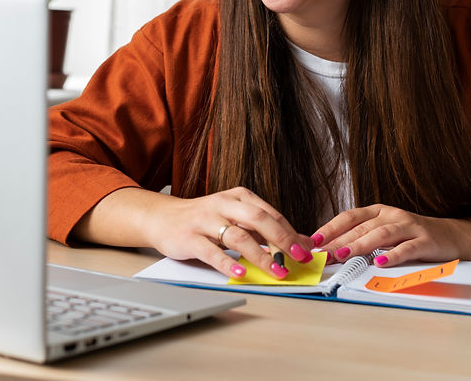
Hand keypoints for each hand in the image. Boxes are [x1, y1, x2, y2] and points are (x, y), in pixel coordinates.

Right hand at [75, 186, 314, 279]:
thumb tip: (298, 242)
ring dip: (260, 256)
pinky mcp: (190, 238)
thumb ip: (262, 228)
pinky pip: (212, 252)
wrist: (163, 217)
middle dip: (282, 239)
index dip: (291, 231)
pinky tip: (241, 273)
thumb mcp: (234, 216)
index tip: (307, 249)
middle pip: (259, 219)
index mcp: (238, 197)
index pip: (270, 213)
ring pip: (238, 236)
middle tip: (298, 257)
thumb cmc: (204, 219)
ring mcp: (205, 220)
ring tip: (276, 271)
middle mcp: (223, 204)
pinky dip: (228, 263)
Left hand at [311, 204, 470, 266]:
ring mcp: (409, 226)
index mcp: (378, 212)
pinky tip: (381, 263)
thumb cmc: (412, 236)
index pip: (349, 217)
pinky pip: (407, 248)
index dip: (330, 228)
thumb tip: (332, 251)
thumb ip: (362, 238)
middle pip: (361, 228)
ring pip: (381, 234)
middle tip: (323, 254)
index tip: (314, 241)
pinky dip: (393, 255)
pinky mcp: (425, 241)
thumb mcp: (385, 233)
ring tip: (345, 255)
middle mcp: (391, 215)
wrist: (451, 236)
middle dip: (340, 241)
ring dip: (360, 245)